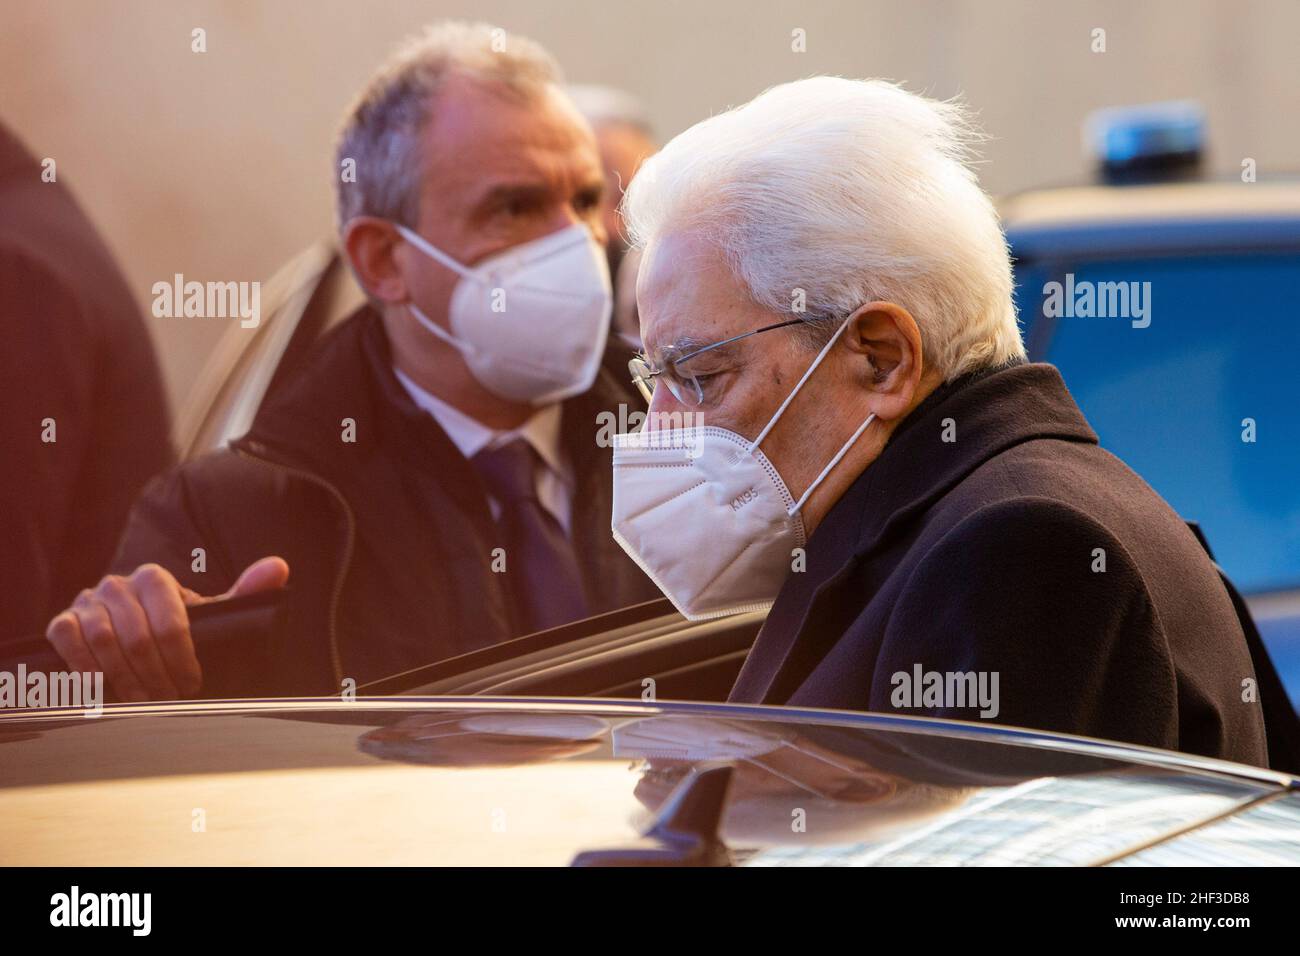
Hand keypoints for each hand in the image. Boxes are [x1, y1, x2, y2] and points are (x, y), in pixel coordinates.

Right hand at [44, 556, 289, 701]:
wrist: (129, 631)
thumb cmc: (176, 625)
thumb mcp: (210, 613)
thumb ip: (245, 593)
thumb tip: (279, 567)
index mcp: (155, 578)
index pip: (172, 624)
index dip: (183, 661)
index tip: (192, 684)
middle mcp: (118, 584)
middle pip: (139, 639)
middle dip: (157, 677)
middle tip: (170, 700)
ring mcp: (88, 601)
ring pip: (106, 643)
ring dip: (127, 680)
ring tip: (145, 702)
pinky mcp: (64, 620)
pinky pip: (69, 640)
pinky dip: (86, 667)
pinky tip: (104, 688)